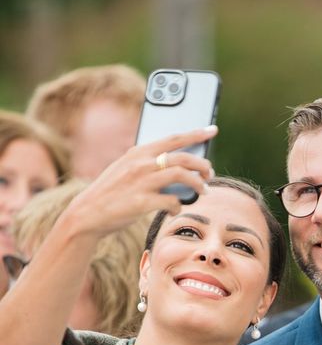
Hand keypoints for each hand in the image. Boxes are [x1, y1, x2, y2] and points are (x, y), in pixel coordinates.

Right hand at [65, 126, 217, 237]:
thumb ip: (146, 162)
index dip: (196, 133)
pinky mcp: (141, 201)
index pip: (174, 138)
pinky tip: (174, 209)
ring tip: (203, 191)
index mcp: (138, 152)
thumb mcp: (125, 169)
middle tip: (210, 173)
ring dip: (198, 184)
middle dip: (203, 164)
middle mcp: (141, 163)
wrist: (86, 214)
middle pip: (184, 157)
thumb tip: (176, 164)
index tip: (212, 130)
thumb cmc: (111, 192)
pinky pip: (171, 201)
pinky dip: (178, 206)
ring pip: (182, 175)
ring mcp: (141, 182)